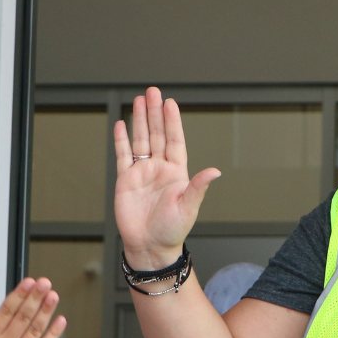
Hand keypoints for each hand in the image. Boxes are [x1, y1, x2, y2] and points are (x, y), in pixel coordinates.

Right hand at [0, 277, 66, 337]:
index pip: (6, 311)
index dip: (19, 294)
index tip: (29, 282)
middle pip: (23, 316)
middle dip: (35, 297)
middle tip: (45, 283)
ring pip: (35, 330)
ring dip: (45, 311)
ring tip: (53, 296)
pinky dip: (53, 335)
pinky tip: (60, 321)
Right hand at [114, 87, 219, 269]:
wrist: (149, 246)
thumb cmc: (172, 230)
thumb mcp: (188, 207)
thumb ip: (198, 186)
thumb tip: (216, 171)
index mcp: (177, 172)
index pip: (175, 140)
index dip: (172, 121)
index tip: (170, 103)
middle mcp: (159, 169)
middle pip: (157, 134)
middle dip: (155, 112)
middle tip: (153, 91)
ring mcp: (142, 173)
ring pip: (141, 140)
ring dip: (140, 120)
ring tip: (139, 100)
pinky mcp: (125, 180)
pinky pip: (123, 155)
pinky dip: (121, 140)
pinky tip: (121, 124)